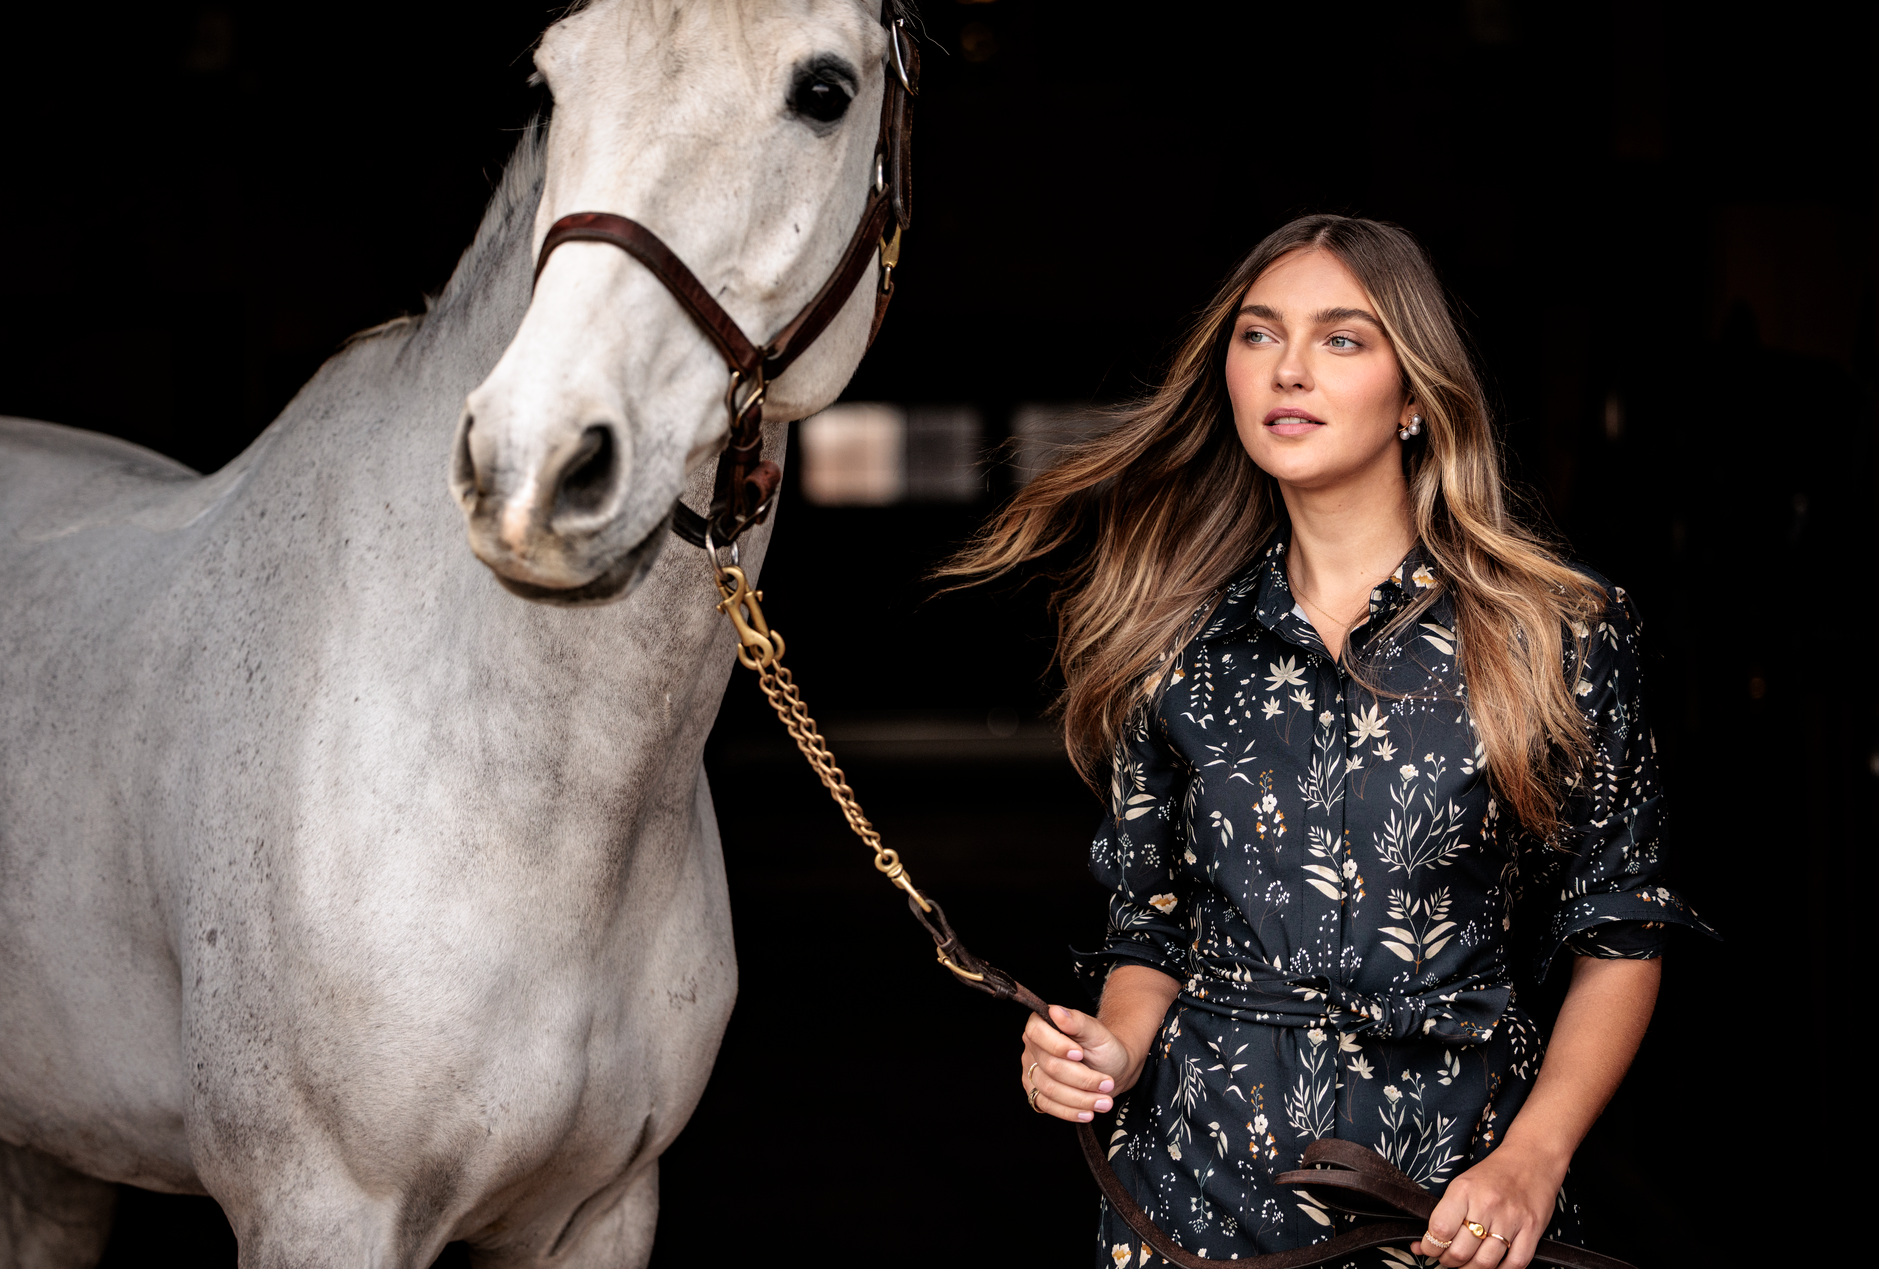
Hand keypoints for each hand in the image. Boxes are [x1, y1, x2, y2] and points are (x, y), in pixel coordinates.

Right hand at [1018, 1004, 1140, 1122]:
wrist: (1111, 1069)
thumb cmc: (1104, 1047)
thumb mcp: (1097, 1032)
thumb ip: (1077, 1021)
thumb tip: (1056, 1011)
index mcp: (1042, 1025)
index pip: (1037, 1032)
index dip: (1057, 1045)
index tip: (1080, 1054)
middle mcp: (1032, 1048)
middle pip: (1049, 1067)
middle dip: (1081, 1079)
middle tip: (1107, 1084)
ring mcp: (1032, 1071)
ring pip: (1049, 1090)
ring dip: (1080, 1099)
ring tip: (1104, 1102)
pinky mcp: (1036, 1093)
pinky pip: (1047, 1106)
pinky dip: (1070, 1111)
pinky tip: (1088, 1112)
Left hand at [1411, 1142, 1567, 1268]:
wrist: (1532, 1158)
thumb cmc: (1492, 1175)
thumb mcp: (1461, 1185)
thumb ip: (1442, 1216)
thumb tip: (1420, 1246)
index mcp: (1464, 1190)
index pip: (1440, 1229)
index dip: (1430, 1247)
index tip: (1429, 1249)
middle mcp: (1487, 1204)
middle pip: (1461, 1251)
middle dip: (1449, 1262)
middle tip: (1448, 1259)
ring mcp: (1512, 1218)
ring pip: (1486, 1263)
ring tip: (1467, 1264)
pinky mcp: (1533, 1229)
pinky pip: (1516, 1264)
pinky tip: (1492, 1267)